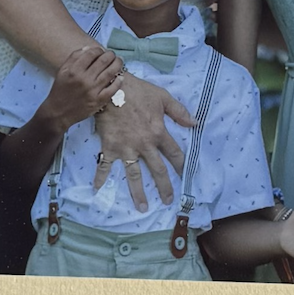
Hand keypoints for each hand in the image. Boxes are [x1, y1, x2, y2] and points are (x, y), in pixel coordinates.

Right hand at [43, 43, 124, 130]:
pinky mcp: (99, 101)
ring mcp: (93, 90)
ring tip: (119, 61)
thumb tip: (89, 48)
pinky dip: (118, 81)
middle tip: (112, 54)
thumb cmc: (60, 90)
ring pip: (110, 72)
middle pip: (103, 61)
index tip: (101, 50)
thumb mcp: (62, 71)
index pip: (91, 54)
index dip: (99, 49)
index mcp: (73, 70)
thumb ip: (74, 57)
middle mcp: (84, 79)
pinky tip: (120, 77)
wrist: (58, 112)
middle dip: (110, 55)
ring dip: (117, 64)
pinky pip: (113, 89)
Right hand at [92, 72, 191, 211]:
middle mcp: (144, 144)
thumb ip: (179, 112)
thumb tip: (195, 123)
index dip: (181, 165)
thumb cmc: (138, 91)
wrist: (111, 87)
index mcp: (158, 133)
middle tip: (168, 201)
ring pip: (134, 174)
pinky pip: (104, 164)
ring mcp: (126, 148)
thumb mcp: (163, 97)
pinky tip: (98, 189)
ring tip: (142, 207)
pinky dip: (100, 177)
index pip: (174, 154)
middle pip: (157, 170)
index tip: (186, 176)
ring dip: (137, 192)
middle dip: (164, 187)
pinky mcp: (109, 146)